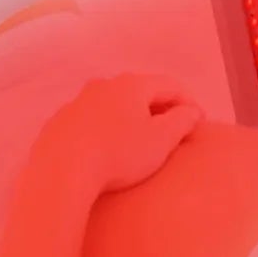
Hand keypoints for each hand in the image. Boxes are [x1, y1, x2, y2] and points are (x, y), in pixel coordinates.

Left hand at [39, 72, 202, 193]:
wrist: (60, 171)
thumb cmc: (118, 154)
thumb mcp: (161, 140)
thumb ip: (181, 121)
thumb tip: (190, 111)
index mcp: (131, 85)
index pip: (169, 85)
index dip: (189, 102)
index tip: (200, 122)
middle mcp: (103, 85)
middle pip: (139, 91)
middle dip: (159, 108)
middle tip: (173, 129)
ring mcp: (76, 103)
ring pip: (112, 105)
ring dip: (130, 118)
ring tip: (138, 140)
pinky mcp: (58, 123)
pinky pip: (90, 121)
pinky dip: (105, 130)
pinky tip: (106, 150)